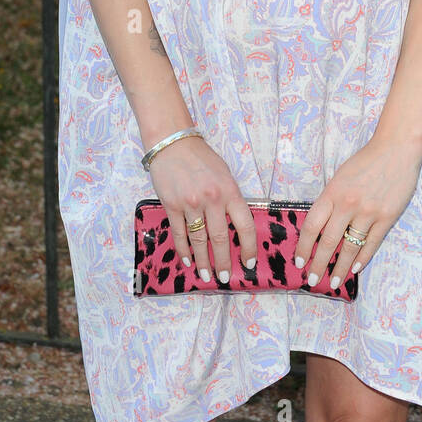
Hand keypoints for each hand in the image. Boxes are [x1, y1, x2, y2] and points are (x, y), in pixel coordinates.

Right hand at [149, 138, 256, 283]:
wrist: (173, 143)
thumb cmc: (202, 158)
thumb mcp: (225, 174)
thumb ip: (230, 199)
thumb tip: (235, 227)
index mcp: (230, 191)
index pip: (245, 225)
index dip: (249, 247)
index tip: (249, 262)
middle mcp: (212, 199)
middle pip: (220, 238)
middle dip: (223, 262)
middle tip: (225, 278)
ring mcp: (190, 203)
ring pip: (198, 240)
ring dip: (203, 261)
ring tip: (206, 276)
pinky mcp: (171, 205)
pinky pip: (179, 233)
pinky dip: (183, 250)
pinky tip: (187, 261)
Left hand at [294, 134, 421, 287]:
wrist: (397, 149)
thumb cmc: (366, 161)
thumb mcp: (340, 177)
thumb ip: (331, 201)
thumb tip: (320, 228)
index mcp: (332, 192)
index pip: (311, 226)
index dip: (303, 246)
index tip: (299, 261)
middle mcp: (348, 204)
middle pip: (328, 241)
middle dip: (318, 264)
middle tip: (312, 280)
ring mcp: (369, 212)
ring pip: (350, 247)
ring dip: (340, 268)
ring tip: (334, 282)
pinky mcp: (387, 217)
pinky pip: (371, 244)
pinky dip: (362, 258)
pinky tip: (354, 269)